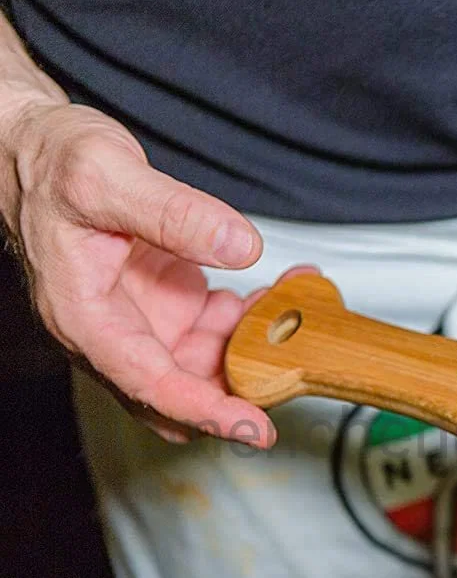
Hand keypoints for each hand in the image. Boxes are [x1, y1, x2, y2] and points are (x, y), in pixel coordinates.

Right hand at [1, 101, 278, 445]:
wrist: (38, 151)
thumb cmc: (51, 164)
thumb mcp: (105, 175)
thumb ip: (172, 212)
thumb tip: (238, 245)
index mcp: (84, 316)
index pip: (149, 384)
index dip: (205, 410)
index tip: (254, 427)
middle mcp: (113, 330)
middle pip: (184, 388)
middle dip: (244, 386)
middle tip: (297, 366)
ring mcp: (143, 321)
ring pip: (209, 362)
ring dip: (256, 347)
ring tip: (295, 306)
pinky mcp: (165, 304)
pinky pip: (217, 330)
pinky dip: (253, 319)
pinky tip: (279, 293)